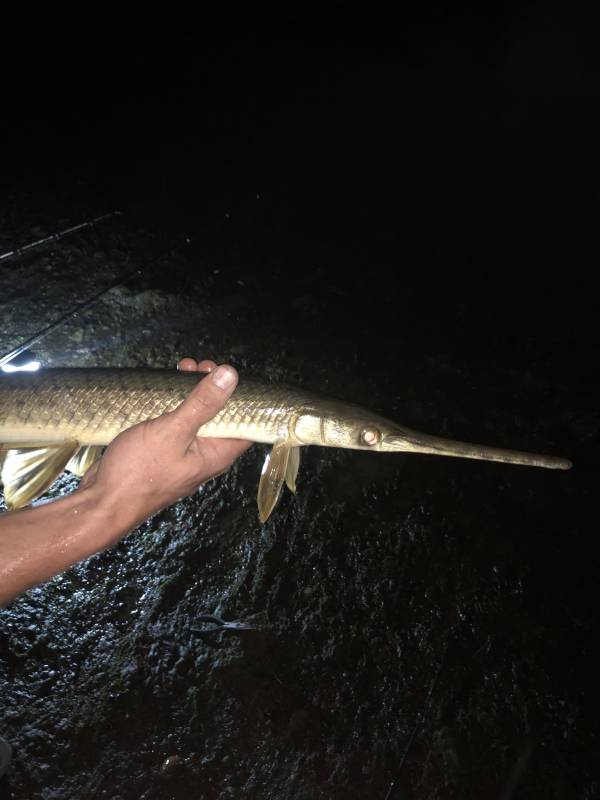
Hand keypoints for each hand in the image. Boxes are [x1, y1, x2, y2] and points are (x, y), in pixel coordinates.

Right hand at [80, 358, 250, 531]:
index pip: (245, 423)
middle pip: (219, 417)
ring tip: (181, 370)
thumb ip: (202, 403)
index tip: (225, 373)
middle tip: (198, 367)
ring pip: (195, 420)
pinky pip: (175, 426)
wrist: (102, 503)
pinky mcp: (162, 454)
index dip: (239, 395)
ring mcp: (182, 456)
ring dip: (191, 395)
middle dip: (211, 389)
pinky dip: (173, 407)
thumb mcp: (173, 431)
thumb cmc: (139, 472)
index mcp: (217, 454)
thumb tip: (230, 375)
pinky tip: (162, 392)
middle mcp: (205, 457)